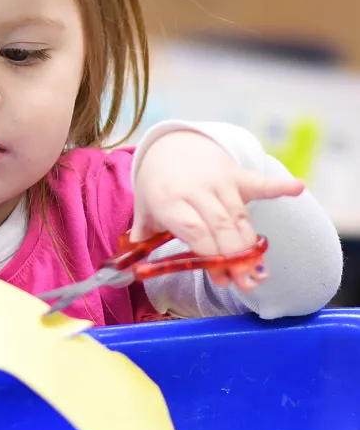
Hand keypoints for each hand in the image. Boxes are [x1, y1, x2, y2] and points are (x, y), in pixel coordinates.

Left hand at [133, 130, 303, 289]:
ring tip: (260, 273)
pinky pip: (258, 181)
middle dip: (234, 258)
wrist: (171, 145)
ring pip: (239, 215)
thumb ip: (143, 237)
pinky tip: (297, 187)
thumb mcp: (144, 209)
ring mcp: (217, 180)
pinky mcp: (236, 173)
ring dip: (252, 245)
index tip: (221, 279)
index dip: (210, 256)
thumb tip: (133, 269)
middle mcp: (194, 188)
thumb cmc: (157, 185)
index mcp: (167, 200)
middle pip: (220, 227)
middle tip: (245, 284)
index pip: (193, 230)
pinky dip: (278, 185)